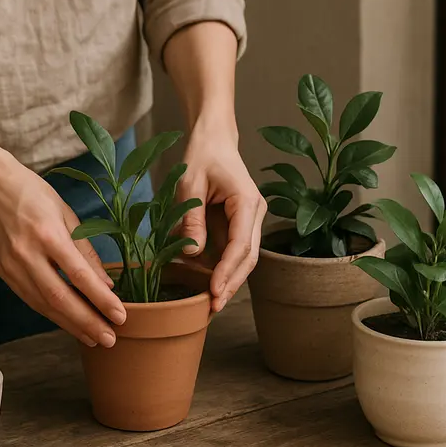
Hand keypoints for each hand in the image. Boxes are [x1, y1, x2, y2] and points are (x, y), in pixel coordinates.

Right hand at [0, 156, 126, 346]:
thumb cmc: (34, 194)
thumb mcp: (67, 214)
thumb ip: (86, 250)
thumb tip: (106, 283)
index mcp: (48, 234)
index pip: (79, 275)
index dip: (100, 299)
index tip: (119, 316)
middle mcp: (27, 254)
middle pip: (59, 298)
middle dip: (86, 321)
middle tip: (109, 339)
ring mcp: (11, 266)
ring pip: (43, 305)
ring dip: (70, 325)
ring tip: (94, 338)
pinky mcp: (3, 273)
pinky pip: (31, 300)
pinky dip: (52, 315)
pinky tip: (69, 323)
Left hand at [178, 125, 265, 311]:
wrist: (214, 139)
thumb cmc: (202, 155)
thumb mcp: (189, 184)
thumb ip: (191, 219)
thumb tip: (192, 253)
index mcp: (247, 201)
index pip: (241, 244)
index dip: (227, 271)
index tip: (214, 291)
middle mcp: (256, 213)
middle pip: (249, 257)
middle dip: (232, 283)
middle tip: (213, 307)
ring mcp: (251, 219)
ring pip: (245, 258)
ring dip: (229, 280)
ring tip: (211, 303)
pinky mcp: (241, 224)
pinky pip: (235, 250)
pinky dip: (223, 268)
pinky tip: (208, 282)